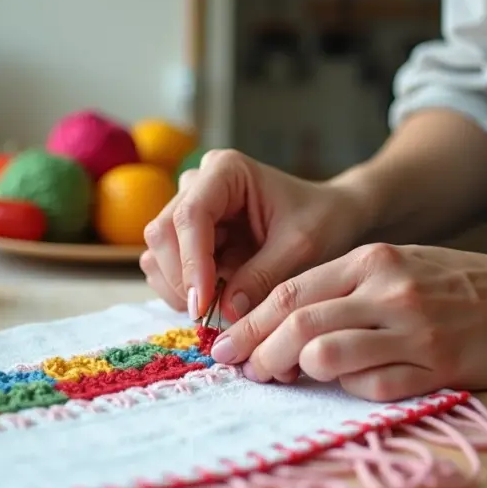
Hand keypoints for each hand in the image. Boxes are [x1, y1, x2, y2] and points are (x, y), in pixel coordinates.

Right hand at [140, 149, 371, 320]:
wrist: (329, 215)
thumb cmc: (321, 220)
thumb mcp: (302, 249)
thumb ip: (263, 276)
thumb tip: (225, 310)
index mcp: (226, 170)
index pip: (191, 215)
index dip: (191, 263)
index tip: (202, 305)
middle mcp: (198, 183)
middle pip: (163, 233)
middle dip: (181, 279)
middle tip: (208, 316)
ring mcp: (187, 208)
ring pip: (157, 253)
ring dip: (179, 288)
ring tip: (216, 307)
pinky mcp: (186, 235)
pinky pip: (165, 267)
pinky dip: (182, 291)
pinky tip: (213, 300)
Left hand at [211, 243, 486, 400]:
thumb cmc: (459, 284)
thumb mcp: (400, 264)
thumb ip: (346, 287)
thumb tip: (284, 322)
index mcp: (372, 260)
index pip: (291, 290)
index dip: (250, 322)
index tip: (223, 345)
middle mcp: (388, 289)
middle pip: (297, 322)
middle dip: (257, 350)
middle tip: (241, 369)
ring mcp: (413, 329)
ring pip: (325, 353)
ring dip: (294, 371)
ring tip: (283, 379)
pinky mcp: (437, 366)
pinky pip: (373, 385)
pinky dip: (349, 390)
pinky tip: (345, 386)